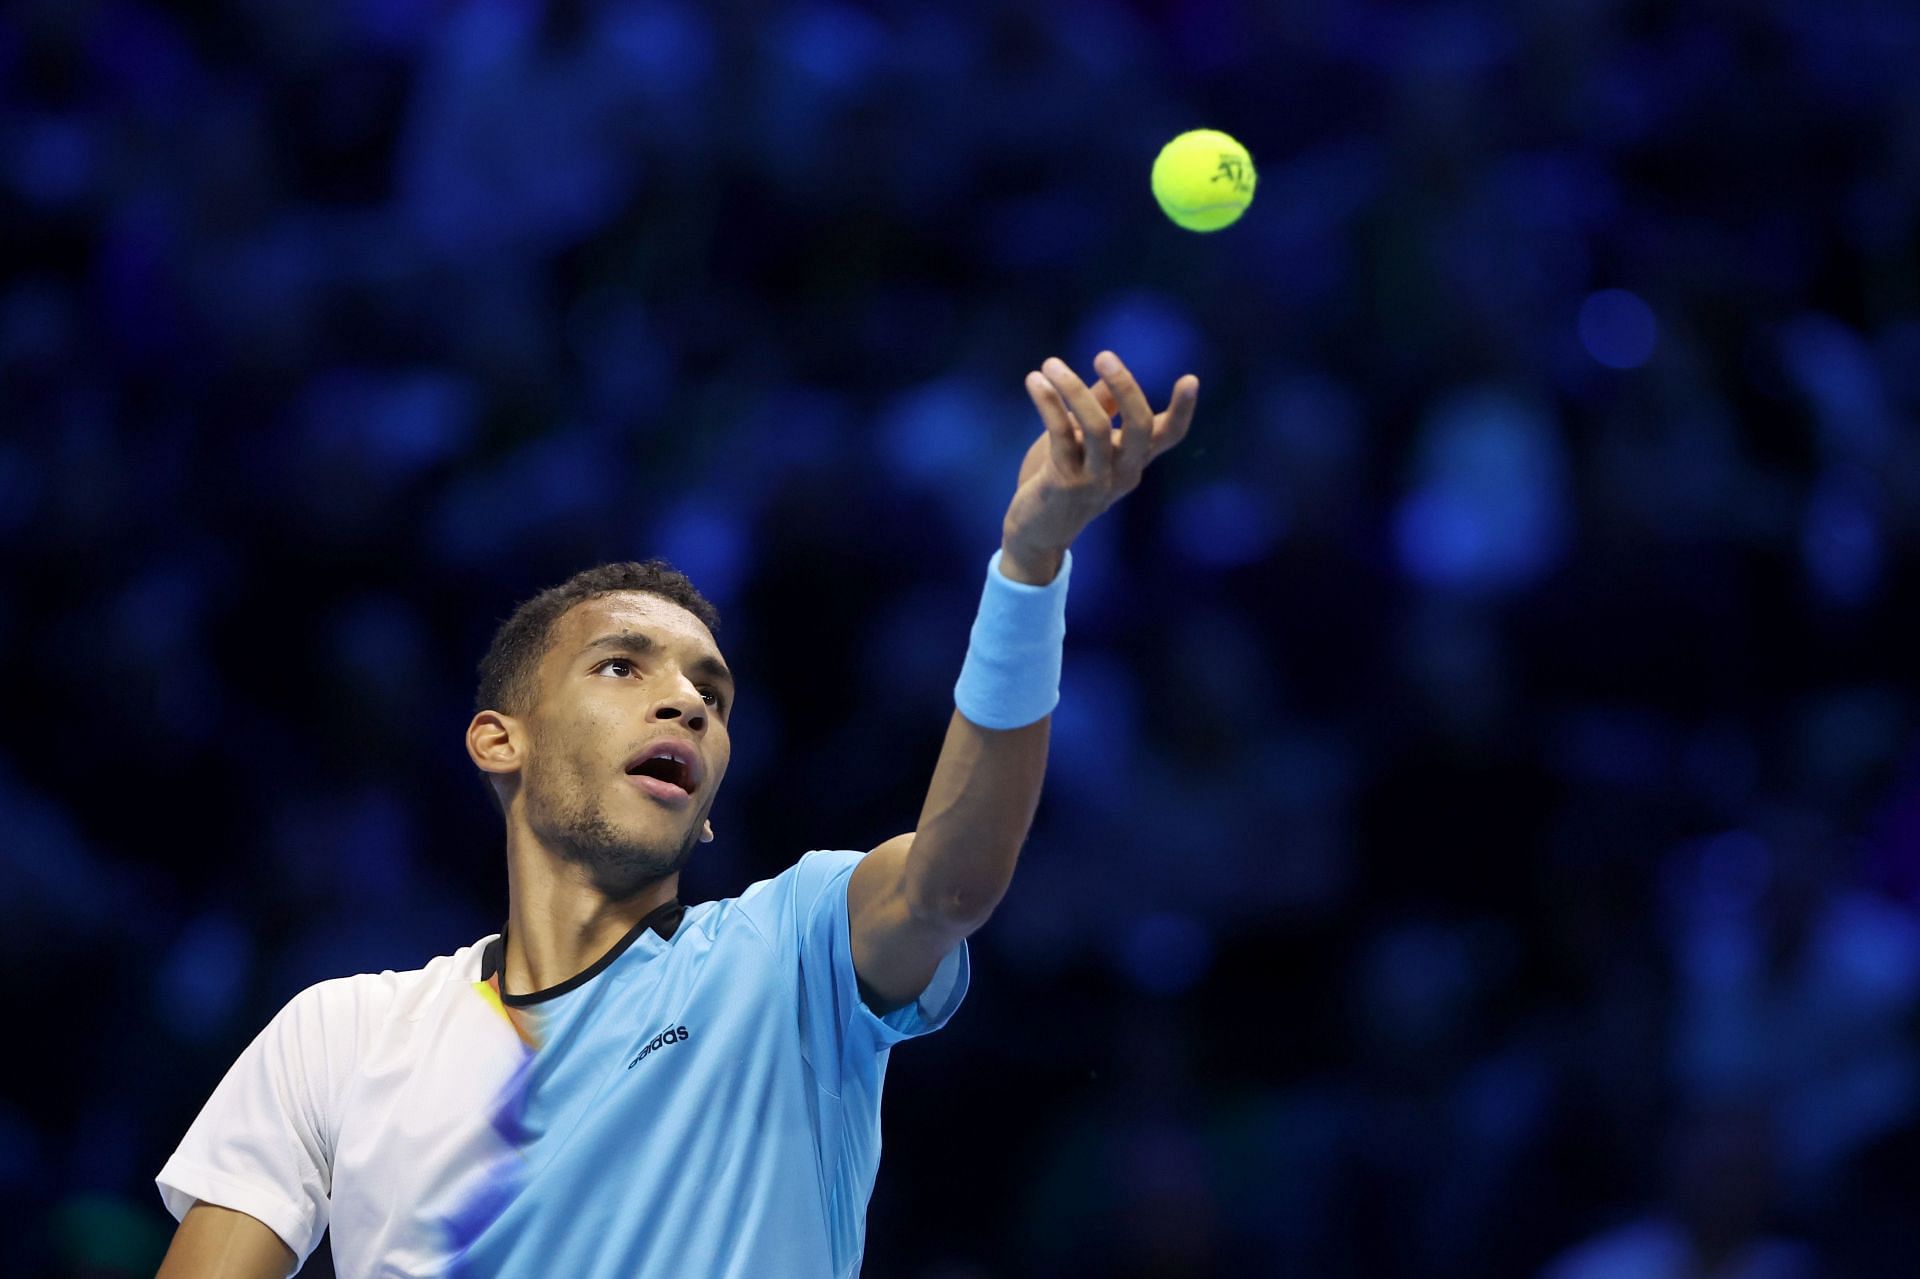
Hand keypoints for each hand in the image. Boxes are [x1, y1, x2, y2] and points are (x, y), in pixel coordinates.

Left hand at [1002, 351, 1198, 564]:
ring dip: (1072, 389)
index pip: (1169, 435)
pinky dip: (1048, 403)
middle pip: (1139, 426)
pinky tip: (1035, 382)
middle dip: (1126, 386)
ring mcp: (1096, 481)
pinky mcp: (1066, 484)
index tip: (1190, 379)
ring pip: (1096, 427)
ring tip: (1051, 364)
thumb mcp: (1084, 445)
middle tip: (1104, 356)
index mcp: (1134, 461)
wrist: (1036, 534)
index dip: (1182, 409)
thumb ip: (1099, 412)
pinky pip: (1060, 434)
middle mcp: (1123, 472)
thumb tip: (1109, 378)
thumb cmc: (1062, 481)